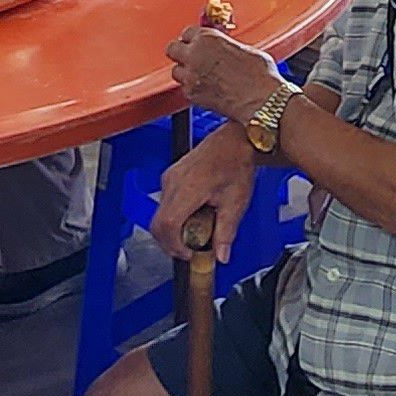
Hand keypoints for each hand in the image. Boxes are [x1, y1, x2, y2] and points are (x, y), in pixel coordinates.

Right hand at [151, 124, 256, 263]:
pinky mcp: (170, 177)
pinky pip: (165, 205)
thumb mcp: (236, 202)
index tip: (190, 254)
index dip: (175, 245)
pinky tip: (195, 216)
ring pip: (160, 216)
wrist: (235, 140)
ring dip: (174, 231)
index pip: (167, 225)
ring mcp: (169, 179)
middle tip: (192, 250)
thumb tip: (221, 255)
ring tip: (198, 231)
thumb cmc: (236, 162)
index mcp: (189, 188)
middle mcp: (173, 183)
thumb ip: (226, 232)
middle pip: (158, 224)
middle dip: (172, 243)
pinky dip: (176, 218)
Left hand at [169, 22, 282, 119]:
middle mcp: (195, 54)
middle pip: (172, 48)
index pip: (187, 32)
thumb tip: (222, 48)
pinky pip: (184, 89)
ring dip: (186, 72)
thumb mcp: (245, 48)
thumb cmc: (260, 75)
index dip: (193, 39)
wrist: (263, 100)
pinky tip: (206, 89)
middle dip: (181, 52)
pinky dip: (193, 88)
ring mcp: (191, 75)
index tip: (197, 43)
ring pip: (176, 70)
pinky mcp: (192, 94)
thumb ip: (225, 45)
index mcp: (209, 38)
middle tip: (192, 57)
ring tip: (200, 75)